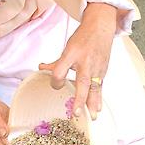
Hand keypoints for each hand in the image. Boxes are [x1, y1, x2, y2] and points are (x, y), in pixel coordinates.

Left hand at [39, 3, 115, 119]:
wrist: (100, 28)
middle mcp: (85, 62)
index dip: (55, 80)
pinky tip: (97, 110)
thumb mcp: (67, 48)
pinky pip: (100, 87)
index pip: (60, 71)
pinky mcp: (103, 72)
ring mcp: (96, 68)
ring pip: (94, 88)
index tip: (55, 85)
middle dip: (79, 98)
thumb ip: (55, 63)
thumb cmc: (83, 38)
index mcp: (72, 54)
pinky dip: (99, 99)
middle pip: (81, 82)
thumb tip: (41, 69)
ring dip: (92, 103)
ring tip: (91, 116)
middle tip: (75, 112)